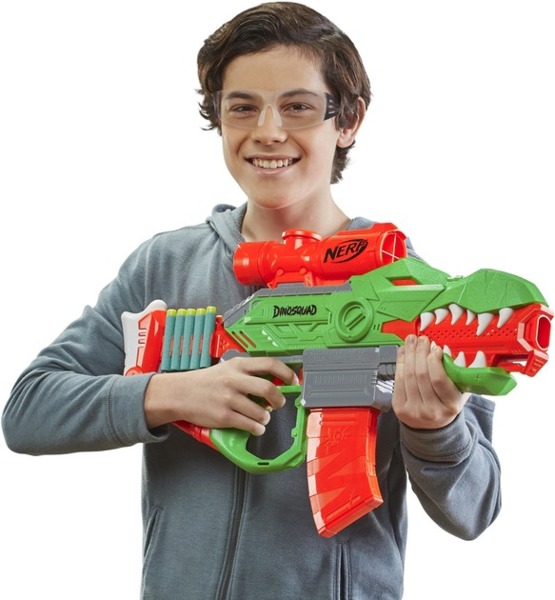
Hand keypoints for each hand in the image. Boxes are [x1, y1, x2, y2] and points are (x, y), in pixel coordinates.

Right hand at [144, 356, 297, 434]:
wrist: (180, 393)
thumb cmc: (205, 381)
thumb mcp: (227, 368)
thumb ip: (248, 372)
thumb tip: (274, 380)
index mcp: (238, 365)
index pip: (270, 364)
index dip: (287, 373)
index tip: (293, 381)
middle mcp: (234, 380)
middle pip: (268, 389)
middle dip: (280, 400)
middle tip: (279, 404)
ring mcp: (229, 399)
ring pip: (260, 411)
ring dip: (266, 417)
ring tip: (263, 417)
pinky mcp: (223, 416)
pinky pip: (249, 424)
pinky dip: (257, 428)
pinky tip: (256, 426)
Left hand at [392, 335, 468, 428]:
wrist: (432, 427)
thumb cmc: (446, 404)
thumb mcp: (460, 391)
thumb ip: (458, 372)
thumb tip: (445, 349)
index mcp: (451, 406)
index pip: (438, 379)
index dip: (434, 360)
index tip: (435, 347)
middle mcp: (431, 411)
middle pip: (421, 375)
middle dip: (420, 352)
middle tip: (421, 340)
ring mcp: (413, 411)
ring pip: (408, 376)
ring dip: (409, 354)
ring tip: (411, 342)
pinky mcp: (399, 408)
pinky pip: (398, 380)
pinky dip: (400, 363)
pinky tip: (403, 353)